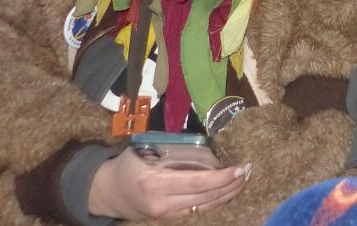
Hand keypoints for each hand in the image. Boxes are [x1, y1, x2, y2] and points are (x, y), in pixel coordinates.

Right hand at [87, 147, 250, 219]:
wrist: (107, 193)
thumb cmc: (126, 166)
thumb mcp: (143, 151)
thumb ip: (170, 148)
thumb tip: (203, 139)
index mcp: (156, 182)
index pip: (198, 183)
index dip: (222, 178)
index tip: (240, 167)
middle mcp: (163, 203)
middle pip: (207, 198)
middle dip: (232, 185)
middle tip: (249, 170)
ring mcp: (167, 215)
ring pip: (206, 207)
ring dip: (228, 194)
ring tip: (244, 179)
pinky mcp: (169, 219)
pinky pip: (199, 211)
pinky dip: (216, 201)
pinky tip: (228, 191)